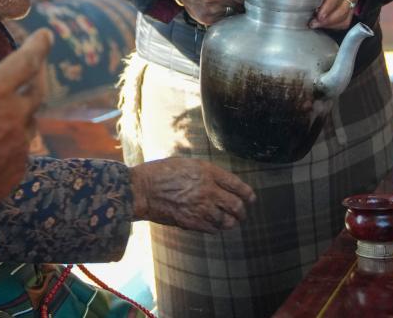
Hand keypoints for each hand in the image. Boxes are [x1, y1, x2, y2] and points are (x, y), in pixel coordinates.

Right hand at [0, 29, 51, 208]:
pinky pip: (21, 151)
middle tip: (34, 70)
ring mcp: (18, 146)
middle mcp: (13, 116)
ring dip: (25, 112)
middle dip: (38, 76)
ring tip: (14, 110)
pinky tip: (1, 145)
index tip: (45, 35)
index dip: (38, 45)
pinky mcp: (16, 171)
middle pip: (37, 91)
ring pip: (30, 123)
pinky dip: (14, 142)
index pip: (27, 61)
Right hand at [129, 157, 255, 232]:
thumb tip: (218, 182)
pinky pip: (213, 229)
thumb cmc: (159, 173)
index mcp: (207, 171)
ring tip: (229, 222)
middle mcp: (208, 190)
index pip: (238, 185)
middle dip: (242, 211)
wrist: (141, 190)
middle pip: (237, 205)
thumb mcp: (184, 163)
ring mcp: (201, 207)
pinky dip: (216, 228)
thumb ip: (204, 173)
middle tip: (241, 213)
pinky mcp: (192, 222)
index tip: (250, 198)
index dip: (248, 194)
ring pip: (228, 221)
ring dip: (230, 222)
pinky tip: (212, 225)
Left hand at [305, 0, 363, 29]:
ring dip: (331, 24)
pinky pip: (346, 18)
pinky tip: (323, 23)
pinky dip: (335, 24)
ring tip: (315, 25)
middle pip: (343, 10)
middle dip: (328, 20)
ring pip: (346, 17)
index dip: (329, 6)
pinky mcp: (350, 4)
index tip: (319, 15)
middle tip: (312, 23)